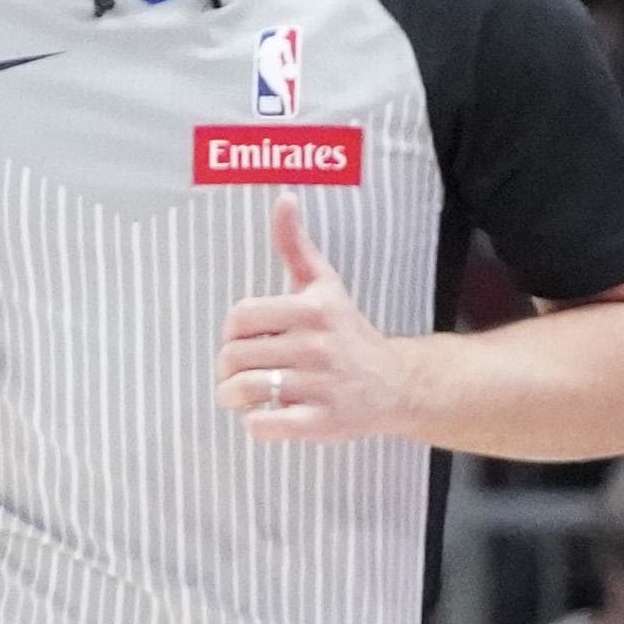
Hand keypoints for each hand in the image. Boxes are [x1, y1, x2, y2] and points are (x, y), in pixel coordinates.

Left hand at [217, 194, 421, 443]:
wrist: (394, 384)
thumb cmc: (346, 332)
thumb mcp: (323, 286)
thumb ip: (295, 245)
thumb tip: (283, 198)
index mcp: (312, 310)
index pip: (240, 317)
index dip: (232, 332)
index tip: (245, 339)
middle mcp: (317, 345)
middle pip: (235, 356)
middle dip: (229, 368)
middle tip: (241, 372)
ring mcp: (320, 385)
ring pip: (245, 391)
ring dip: (234, 398)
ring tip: (245, 397)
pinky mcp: (323, 421)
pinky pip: (267, 425)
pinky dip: (257, 424)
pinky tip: (266, 416)